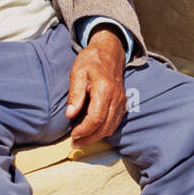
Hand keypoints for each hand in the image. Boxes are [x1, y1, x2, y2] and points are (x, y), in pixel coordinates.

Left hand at [66, 28, 126, 146]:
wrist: (110, 52)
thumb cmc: (91, 61)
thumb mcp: (78, 72)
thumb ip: (75, 93)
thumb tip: (70, 114)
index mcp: (105, 89)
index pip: (96, 118)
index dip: (84, 130)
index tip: (73, 135)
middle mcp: (116, 98)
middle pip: (105, 126)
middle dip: (90, 138)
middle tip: (75, 143)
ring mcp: (122, 101)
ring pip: (111, 127)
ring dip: (97, 136)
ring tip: (81, 139)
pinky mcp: (123, 104)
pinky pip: (115, 122)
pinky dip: (104, 130)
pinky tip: (92, 131)